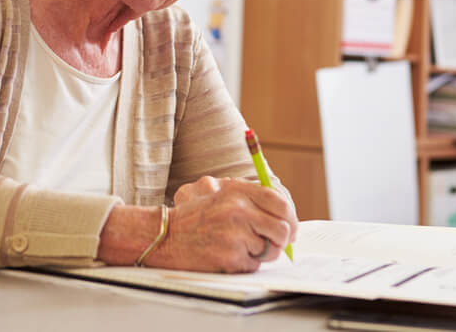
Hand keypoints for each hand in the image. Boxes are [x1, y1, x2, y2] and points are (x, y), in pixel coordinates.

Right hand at [152, 176, 297, 272]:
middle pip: (282, 229)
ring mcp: (235, 235)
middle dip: (282, 240)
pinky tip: (228, 256)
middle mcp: (238, 210)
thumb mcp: (218, 192)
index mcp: (237, 191)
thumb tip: (283, 214)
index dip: (290, 217)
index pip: (279, 202)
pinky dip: (246, 264)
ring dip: (262, 253)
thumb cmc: (193, 215)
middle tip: (274, 244)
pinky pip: (254, 265)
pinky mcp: (231, 258)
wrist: (164, 235)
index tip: (291, 227)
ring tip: (241, 247)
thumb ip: (249, 197)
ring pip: (271, 250)